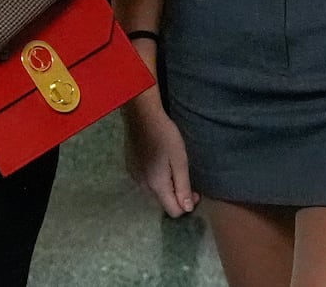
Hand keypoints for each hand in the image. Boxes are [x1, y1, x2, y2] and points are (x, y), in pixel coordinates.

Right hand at [123, 90, 197, 216]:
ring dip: (166, 187)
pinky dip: (155, 178)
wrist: (141, 115)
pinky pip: (145, 181)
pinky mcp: (130, 167)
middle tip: (185, 176)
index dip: (187, 205)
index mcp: (157, 185)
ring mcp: (134, 176)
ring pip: (154, 192)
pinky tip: (159, 161)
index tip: (195, 190)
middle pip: (163, 202)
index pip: (173, 211)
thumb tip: (187, 209)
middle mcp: (142, 185)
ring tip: (172, 167)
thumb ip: (183, 186)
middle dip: (176, 195)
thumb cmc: (165, 136)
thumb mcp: (180, 160)